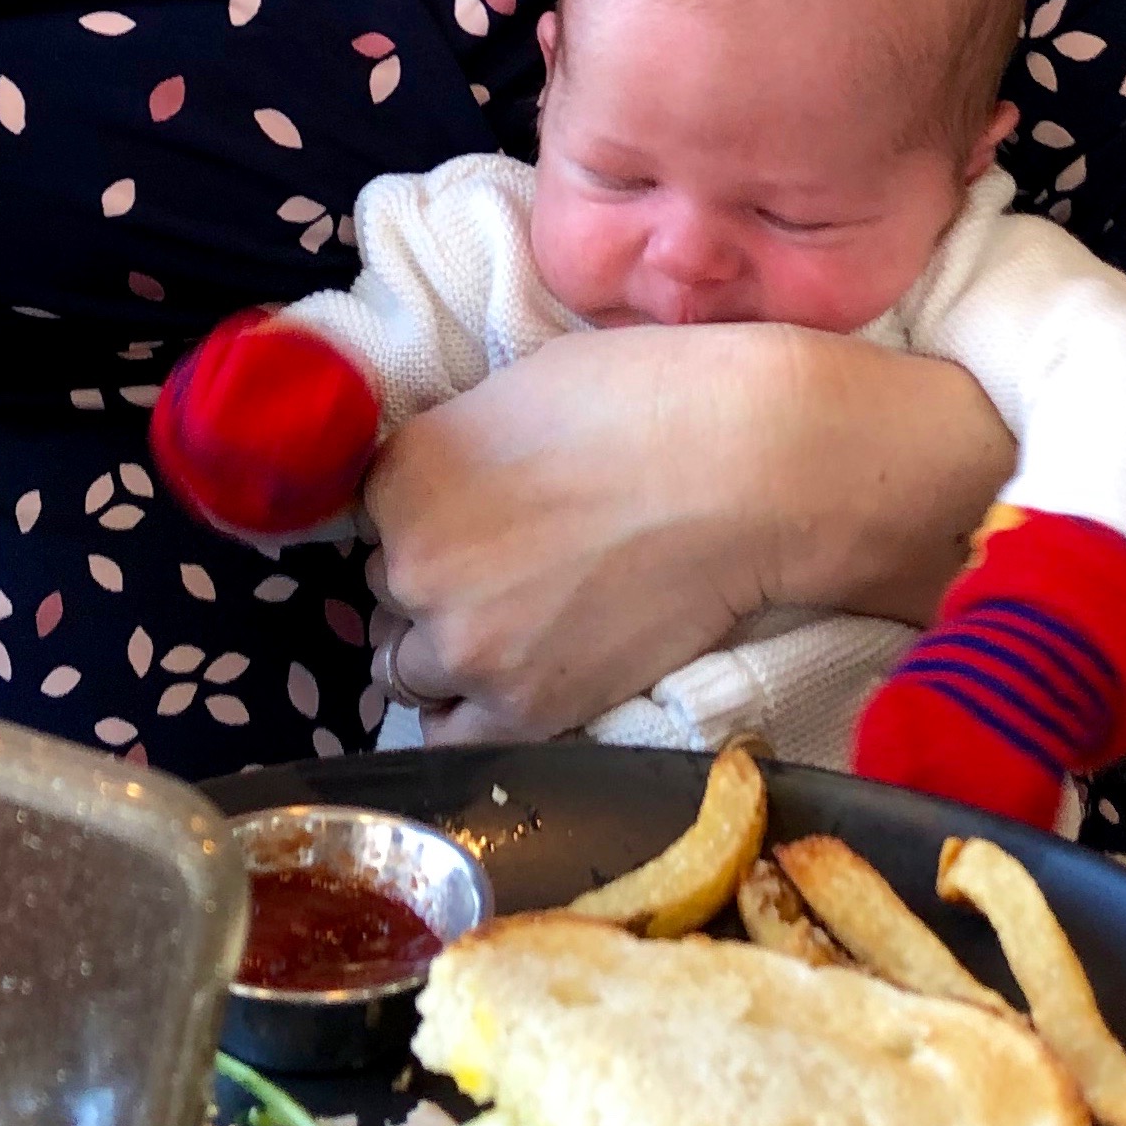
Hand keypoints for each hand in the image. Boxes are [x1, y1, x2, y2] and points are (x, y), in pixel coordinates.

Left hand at [362, 325, 1012, 741]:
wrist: (752, 471)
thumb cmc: (651, 401)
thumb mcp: (519, 389)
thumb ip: (455, 447)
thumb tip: (443, 485)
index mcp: (402, 472)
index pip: (373, 518)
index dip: (425, 520)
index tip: (477, 517)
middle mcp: (412, 563)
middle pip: (387, 596)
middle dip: (434, 587)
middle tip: (511, 571)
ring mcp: (463, 645)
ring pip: (409, 669)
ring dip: (450, 654)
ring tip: (522, 628)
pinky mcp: (521, 710)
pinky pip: (453, 735)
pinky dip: (473, 716)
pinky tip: (519, 683)